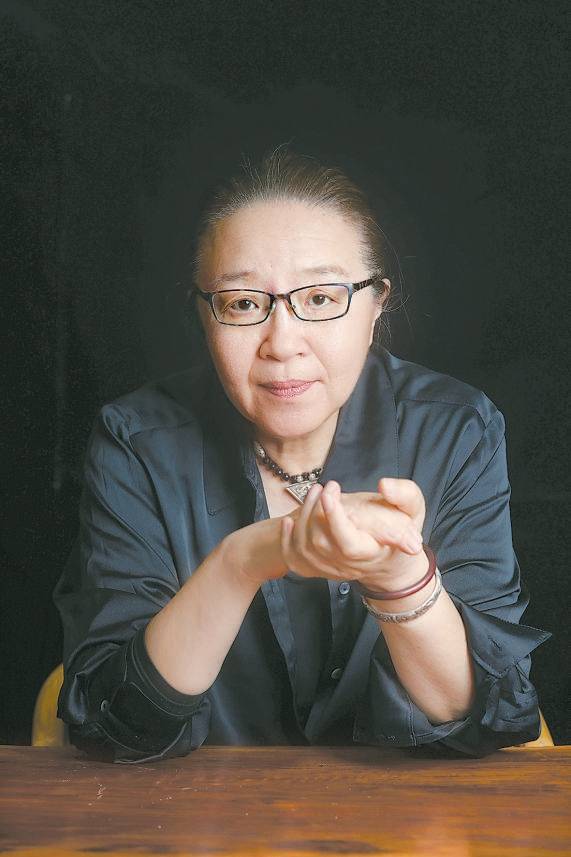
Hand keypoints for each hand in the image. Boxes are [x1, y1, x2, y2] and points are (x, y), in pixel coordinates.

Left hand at [280, 478, 426, 590]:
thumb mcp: (413, 508)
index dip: (334, 517)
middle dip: (315, 510)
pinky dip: (287, 541)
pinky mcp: (320, 568)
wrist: (391, 559)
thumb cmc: (401, 529)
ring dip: (302, 518)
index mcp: (373, 552)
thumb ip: (405, 495)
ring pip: (305, 549)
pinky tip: (290, 521)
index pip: (348, 543)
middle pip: (320, 543)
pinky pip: (296, 561)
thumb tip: (385, 486)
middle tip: (324, 487)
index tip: (331, 491)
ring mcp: (332, 569)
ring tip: (313, 494)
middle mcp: (350, 565)